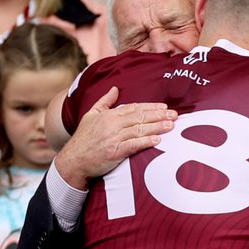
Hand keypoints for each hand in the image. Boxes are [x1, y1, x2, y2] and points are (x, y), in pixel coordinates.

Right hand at [56, 87, 176, 188]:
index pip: (134, 108)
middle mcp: (112, 125)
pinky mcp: (114, 152)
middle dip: (159, 115)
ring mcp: (113, 138)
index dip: (150, 107)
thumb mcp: (91, 115)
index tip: (164, 107)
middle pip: (140, 117)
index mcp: (109, 115)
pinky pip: (133, 145)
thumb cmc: (83, 139)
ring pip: (139, 129)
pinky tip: (157, 140)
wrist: (73, 160)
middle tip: (174, 115)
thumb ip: (104, 101)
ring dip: (157, 127)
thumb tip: (115, 88)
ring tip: (171, 126)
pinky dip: (145, 142)